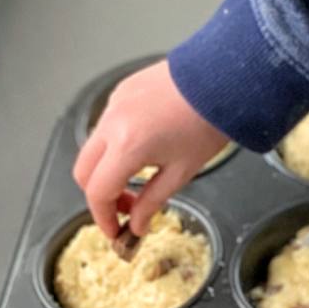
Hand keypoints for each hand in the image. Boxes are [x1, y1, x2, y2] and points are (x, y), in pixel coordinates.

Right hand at [72, 59, 229, 238]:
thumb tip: (136, 225)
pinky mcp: (122, 90)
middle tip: (127, 207)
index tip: (115, 230)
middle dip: (100, 195)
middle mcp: (113, 122)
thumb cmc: (209, 121)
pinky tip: (144, 146)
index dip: (103, 218)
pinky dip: (114, 142)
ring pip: (93, 147)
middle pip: (84, 171)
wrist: (224, 77)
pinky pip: (106, 123)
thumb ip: (153, 201)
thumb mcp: (182, 170)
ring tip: (140, 176)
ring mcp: (114, 102)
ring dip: (107, 168)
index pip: (98, 192)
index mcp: (127, 146)